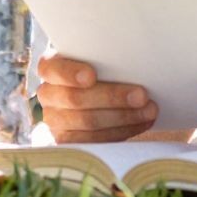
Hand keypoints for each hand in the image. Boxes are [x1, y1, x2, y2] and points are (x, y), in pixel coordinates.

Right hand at [38, 52, 156, 142]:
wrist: (90, 91)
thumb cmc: (97, 67)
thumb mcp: (94, 56)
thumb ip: (103, 56)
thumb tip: (132, 57)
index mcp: (49, 67)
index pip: (53, 69)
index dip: (70, 73)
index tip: (91, 76)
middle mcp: (47, 94)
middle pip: (75, 99)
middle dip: (112, 97)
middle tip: (141, 95)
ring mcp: (55, 120)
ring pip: (88, 122)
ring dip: (123, 117)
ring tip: (149, 110)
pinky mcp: (69, 140)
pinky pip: (95, 140)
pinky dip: (122, 131)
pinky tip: (142, 122)